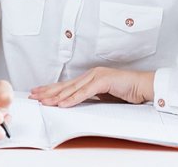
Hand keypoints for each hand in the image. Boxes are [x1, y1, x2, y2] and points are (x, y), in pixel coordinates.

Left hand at [29, 67, 154, 106]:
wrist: (144, 85)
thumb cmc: (127, 90)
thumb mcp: (105, 94)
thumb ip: (92, 96)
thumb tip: (77, 102)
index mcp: (90, 77)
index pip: (67, 84)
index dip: (52, 89)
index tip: (39, 93)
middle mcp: (91, 74)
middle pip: (65, 85)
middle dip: (48, 91)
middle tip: (33, 95)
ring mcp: (96, 76)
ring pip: (72, 89)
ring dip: (56, 96)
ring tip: (44, 101)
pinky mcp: (103, 81)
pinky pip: (84, 93)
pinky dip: (72, 99)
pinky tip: (62, 104)